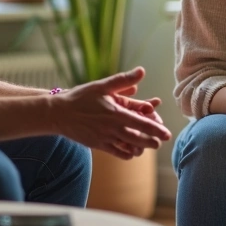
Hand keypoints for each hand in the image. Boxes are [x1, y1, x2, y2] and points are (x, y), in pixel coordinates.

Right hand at [51, 67, 171, 159]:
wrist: (59, 113)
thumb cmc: (81, 97)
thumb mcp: (102, 85)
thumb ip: (124, 80)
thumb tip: (142, 71)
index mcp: (116, 113)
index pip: (143, 124)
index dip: (157, 130)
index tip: (167, 134)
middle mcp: (113, 129)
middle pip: (140, 140)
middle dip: (153, 141)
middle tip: (160, 141)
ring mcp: (106, 139)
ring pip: (130, 148)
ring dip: (141, 148)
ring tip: (147, 146)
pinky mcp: (99, 146)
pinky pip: (118, 153)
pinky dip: (127, 154)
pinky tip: (131, 151)